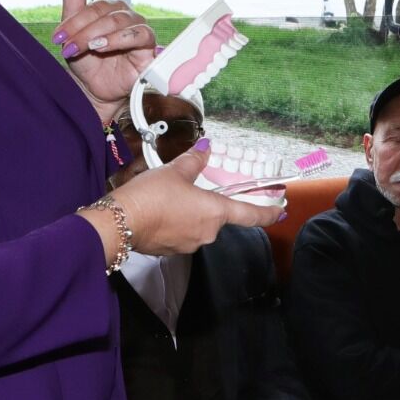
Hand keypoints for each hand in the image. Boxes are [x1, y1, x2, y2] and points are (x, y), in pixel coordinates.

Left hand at [53, 0, 157, 120]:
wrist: (94, 90)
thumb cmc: (87, 61)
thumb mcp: (73, 29)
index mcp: (111, 10)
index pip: (95, 6)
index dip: (75, 20)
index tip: (59, 36)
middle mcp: (127, 18)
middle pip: (108, 14)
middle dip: (85, 30)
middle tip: (69, 46)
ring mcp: (140, 33)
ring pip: (124, 23)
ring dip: (101, 35)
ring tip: (87, 47)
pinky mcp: (149, 50)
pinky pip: (141, 37)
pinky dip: (121, 40)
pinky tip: (103, 48)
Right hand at [104, 150, 283, 256]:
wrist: (118, 223)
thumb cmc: (150, 196)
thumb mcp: (175, 170)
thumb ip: (194, 160)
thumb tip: (205, 149)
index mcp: (216, 212)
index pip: (252, 215)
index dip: (269, 213)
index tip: (281, 211)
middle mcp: (208, 232)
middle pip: (218, 217)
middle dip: (208, 204)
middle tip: (191, 190)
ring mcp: (190, 244)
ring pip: (198, 225)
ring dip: (190, 213)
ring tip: (169, 198)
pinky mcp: (171, 250)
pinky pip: (181, 234)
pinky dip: (176, 223)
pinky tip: (160, 212)